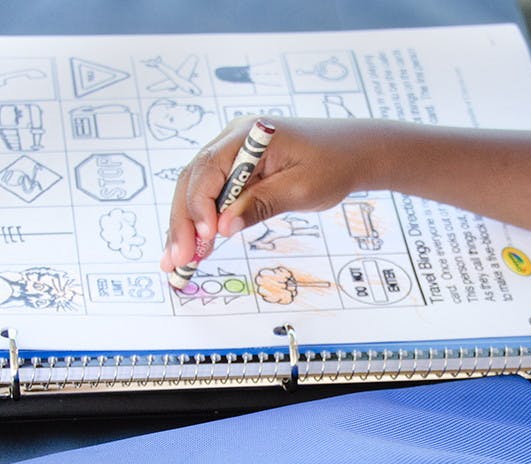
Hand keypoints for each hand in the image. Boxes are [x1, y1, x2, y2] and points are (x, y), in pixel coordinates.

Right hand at [160, 117, 381, 271]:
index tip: (205, 236)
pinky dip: (201, 221)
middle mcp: (232, 140)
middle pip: (193, 181)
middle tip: (177, 259)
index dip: (200, 205)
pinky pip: (211, 195)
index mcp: (248, 136)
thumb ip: (260, 205)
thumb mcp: (300, 189)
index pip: (208, 169)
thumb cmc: (332, 165)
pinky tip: (193, 246)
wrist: (353, 152)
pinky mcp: (237, 169)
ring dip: (185, 225)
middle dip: (182, 221)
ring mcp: (232, 154)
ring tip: (177, 261)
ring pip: (195, 190)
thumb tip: (223, 228)